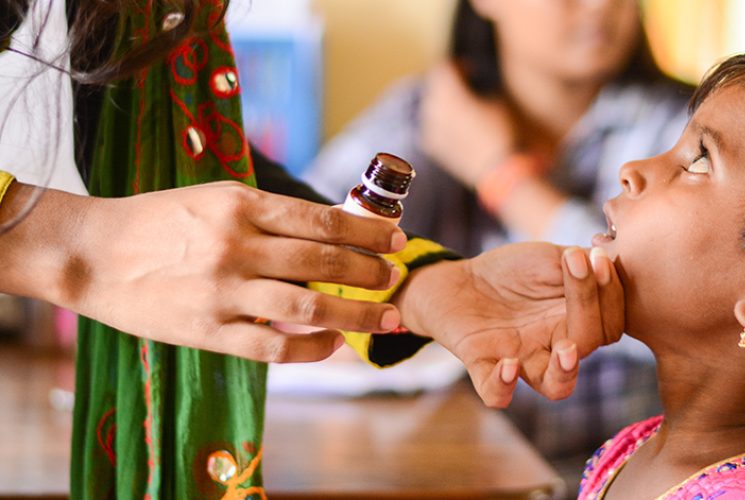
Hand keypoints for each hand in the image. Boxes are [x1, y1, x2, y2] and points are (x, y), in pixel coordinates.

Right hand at [1, 181, 407, 362]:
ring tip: (385, 316)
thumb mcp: (216, 198)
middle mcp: (238, 245)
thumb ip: (269, 213)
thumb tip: (331, 227)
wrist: (94, 253)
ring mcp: (224, 290)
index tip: (396, 240)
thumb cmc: (161, 220)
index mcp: (242, 205)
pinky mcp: (208, 330)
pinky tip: (331, 345)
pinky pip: (273, 347)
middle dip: (371, 271)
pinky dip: (310, 348)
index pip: (322, 220)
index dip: (367, 232)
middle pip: (324, 262)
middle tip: (395, 278)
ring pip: (308, 305)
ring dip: (355, 314)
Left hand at [395, 243, 623, 406]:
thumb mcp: (551, 258)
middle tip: (577, 267)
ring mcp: (522, 360)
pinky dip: (502, 386)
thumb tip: (612, 261)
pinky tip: (508, 363)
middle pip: (588, 343)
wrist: (461, 279)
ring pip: (555, 388)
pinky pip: (495, 392)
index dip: (610, 293)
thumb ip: (582, 263)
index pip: (610, 321)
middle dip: (589, 307)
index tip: (597, 258)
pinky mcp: (483, 366)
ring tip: (566, 352)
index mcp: (577, 322)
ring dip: (565, 373)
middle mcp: (555, 347)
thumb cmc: (513, 272)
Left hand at [420, 61, 515, 186]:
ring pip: (431, 107)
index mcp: (450, 94)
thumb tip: (475, 82)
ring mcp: (430, 130)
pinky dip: (441, 123)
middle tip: (467, 88)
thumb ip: (480, 86)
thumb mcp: (498, 100)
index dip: (457, 66)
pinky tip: (458, 129)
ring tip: (463, 109)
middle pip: (435, 87)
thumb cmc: (503, 132)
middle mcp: (434, 109)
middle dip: (449, 84)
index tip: (469, 69)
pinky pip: (432, 126)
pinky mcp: (432, 147)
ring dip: (444, 103)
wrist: (500, 172)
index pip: (443, 68)